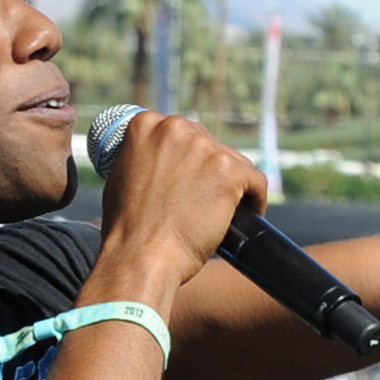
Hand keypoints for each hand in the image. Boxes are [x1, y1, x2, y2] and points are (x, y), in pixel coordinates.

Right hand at [91, 110, 269, 301]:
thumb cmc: (128, 228)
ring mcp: (204, 147)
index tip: (194, 178)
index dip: (191, 159)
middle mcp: (175, 127)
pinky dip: (256, 199)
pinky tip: (249, 214)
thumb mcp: (123, 176)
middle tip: (208, 198)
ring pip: (235, 162)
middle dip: (212, 170)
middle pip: (210, 145)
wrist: (141, 255)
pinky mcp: (229, 170)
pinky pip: (257, 180)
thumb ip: (144, 158)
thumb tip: (162, 162)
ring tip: (225, 212)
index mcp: (147, 124)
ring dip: (233, 185)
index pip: (184, 134)